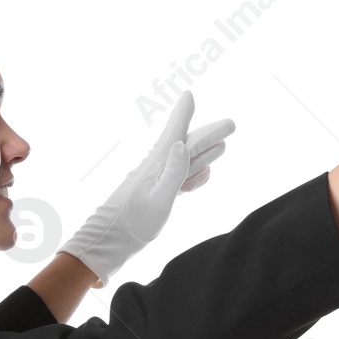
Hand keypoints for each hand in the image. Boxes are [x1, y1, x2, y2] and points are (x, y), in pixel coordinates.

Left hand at [58, 91, 233, 285]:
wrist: (109, 244)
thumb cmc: (132, 225)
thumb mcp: (158, 200)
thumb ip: (173, 172)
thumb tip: (182, 143)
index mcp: (156, 166)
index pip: (174, 135)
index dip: (183, 114)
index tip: (189, 94)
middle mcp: (156, 170)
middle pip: (186, 147)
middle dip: (208, 135)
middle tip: (230, 125)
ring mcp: (155, 183)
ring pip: (185, 164)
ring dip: (205, 155)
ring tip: (222, 147)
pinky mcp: (155, 197)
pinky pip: (179, 181)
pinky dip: (194, 176)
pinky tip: (203, 176)